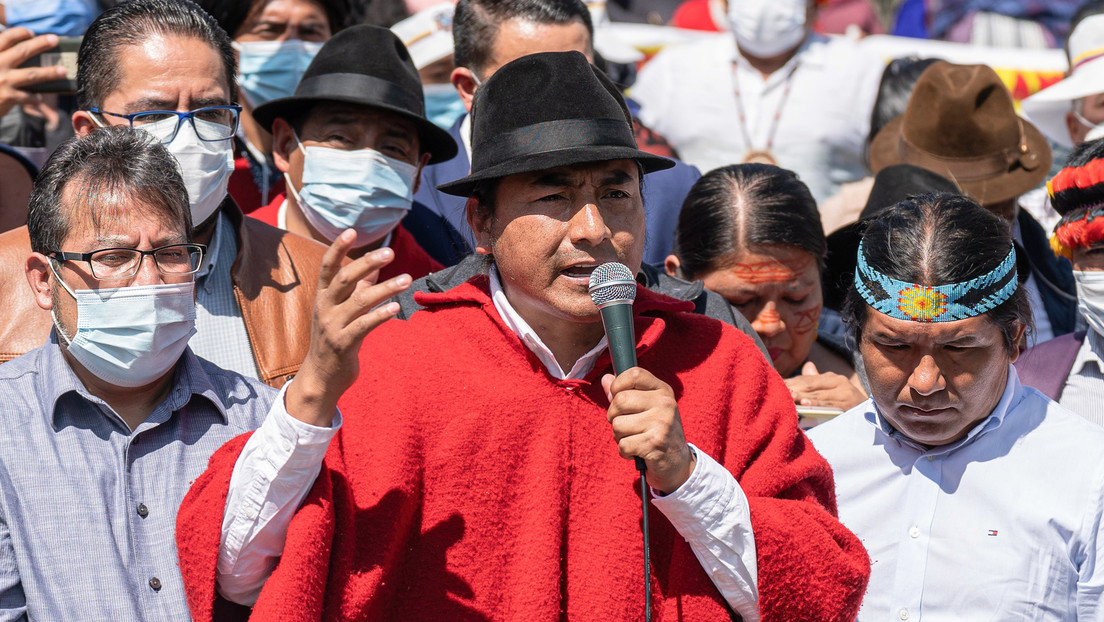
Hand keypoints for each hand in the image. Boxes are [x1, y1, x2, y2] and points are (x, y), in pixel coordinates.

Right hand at [0, 29, 65, 117]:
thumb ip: (2, 58)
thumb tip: (22, 54)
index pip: (6, 38)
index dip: (19, 33)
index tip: (31, 32)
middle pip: (22, 51)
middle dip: (40, 44)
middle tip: (54, 39)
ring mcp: (3, 80)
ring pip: (32, 74)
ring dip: (49, 72)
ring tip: (62, 71)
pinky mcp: (8, 97)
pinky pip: (28, 96)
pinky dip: (35, 97)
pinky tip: (39, 98)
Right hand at [285, 229, 411, 425]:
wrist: (320, 377)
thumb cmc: (334, 338)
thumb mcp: (341, 311)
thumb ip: (357, 289)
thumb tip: (374, 267)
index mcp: (322, 297)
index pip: (328, 267)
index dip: (338, 248)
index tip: (351, 231)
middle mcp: (324, 308)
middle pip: (344, 279)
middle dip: (366, 263)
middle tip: (390, 252)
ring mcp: (332, 327)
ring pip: (359, 302)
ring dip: (385, 289)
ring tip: (407, 279)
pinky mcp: (343, 344)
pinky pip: (363, 326)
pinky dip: (380, 315)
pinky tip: (396, 308)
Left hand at [602, 368, 695, 493]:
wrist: (677, 463)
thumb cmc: (656, 431)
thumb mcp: (646, 408)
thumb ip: (624, 392)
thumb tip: (605, 379)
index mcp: (663, 390)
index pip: (633, 374)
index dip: (617, 385)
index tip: (619, 398)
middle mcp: (665, 403)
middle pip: (619, 400)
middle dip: (613, 416)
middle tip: (626, 425)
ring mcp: (661, 423)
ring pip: (617, 424)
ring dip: (619, 436)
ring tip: (634, 438)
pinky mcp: (655, 443)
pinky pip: (623, 445)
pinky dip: (624, 451)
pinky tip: (637, 451)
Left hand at [784, 361, 866, 410]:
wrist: (873, 415)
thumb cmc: (846, 403)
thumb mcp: (832, 390)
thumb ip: (818, 380)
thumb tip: (807, 365)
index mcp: (832, 378)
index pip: (807, 379)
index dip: (791, 382)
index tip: (776, 384)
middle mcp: (839, 382)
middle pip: (810, 384)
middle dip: (793, 388)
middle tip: (778, 389)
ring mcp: (845, 393)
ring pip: (818, 395)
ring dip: (802, 396)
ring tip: (789, 396)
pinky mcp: (848, 405)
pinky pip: (828, 405)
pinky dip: (816, 404)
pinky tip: (805, 404)